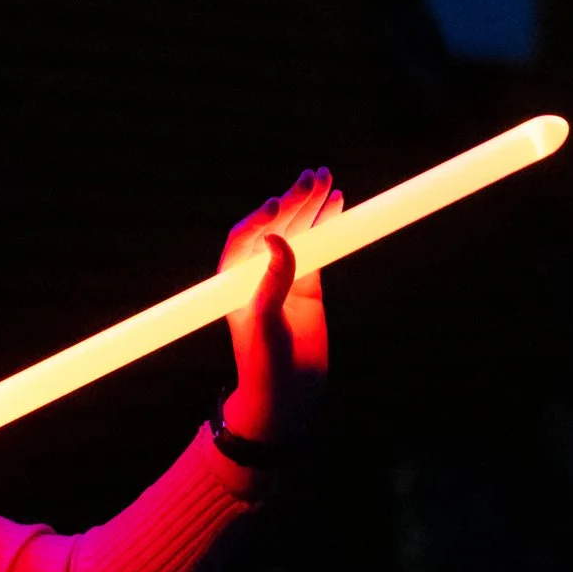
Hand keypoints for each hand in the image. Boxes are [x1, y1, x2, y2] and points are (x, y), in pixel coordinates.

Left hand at [220, 166, 342, 445]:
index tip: (279, 204)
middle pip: (274, 226)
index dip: (260, 219)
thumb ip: (272, 282)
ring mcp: (284, 276)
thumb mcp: (265, 325)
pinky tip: (337, 205)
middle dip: (293, 201)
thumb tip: (276, 239)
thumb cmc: (263, 365)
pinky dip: (327, 226)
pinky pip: (317, 248)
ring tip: (325, 179)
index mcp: (234, 280)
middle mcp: (256, 273)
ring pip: (298, 232)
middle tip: (313, 177)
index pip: (244, 239)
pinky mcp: (307, 284)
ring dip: (310, 206)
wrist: (286, 395)